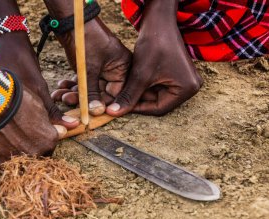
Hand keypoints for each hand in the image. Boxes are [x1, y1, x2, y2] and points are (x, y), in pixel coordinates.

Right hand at [0, 86, 58, 170]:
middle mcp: (32, 156)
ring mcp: (11, 161)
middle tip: (10, 132)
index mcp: (48, 142)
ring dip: (4, 151)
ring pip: (9, 161)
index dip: (36, 137)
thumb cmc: (16, 96)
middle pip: (30, 156)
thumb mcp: (39, 103)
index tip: (26, 130)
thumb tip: (75, 124)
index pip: (46, 146)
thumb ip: (55, 118)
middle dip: (22, 147)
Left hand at [51, 17, 131, 115]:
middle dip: (82, 98)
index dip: (101, 105)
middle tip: (66, 100)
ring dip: (74, 92)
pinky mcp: (91, 68)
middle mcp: (115, 70)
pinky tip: (61, 86)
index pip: (116, 95)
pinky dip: (72, 85)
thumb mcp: (89, 69)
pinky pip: (84, 82)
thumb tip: (96, 112)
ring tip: (59, 94)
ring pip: (90, 89)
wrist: (71, 21)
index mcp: (123, 69)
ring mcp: (103, 69)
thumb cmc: (86, 40)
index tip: (87, 113)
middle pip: (101, 94)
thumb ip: (92, 92)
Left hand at [106, 0, 202, 116]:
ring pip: (156, 94)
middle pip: (158, 102)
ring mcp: (183, 80)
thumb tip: (113, 113)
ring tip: (124, 90)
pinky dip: (144, 86)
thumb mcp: (140, 74)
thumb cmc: (154, 44)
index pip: (159, 108)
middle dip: (138, 100)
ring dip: (140, 93)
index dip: (138, 108)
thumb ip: (128, 96)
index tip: (121, 107)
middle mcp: (189, 87)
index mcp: (187, 89)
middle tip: (120, 99)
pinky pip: (158, 86)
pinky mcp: (176, 74)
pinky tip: (132, 82)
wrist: (159, 21)